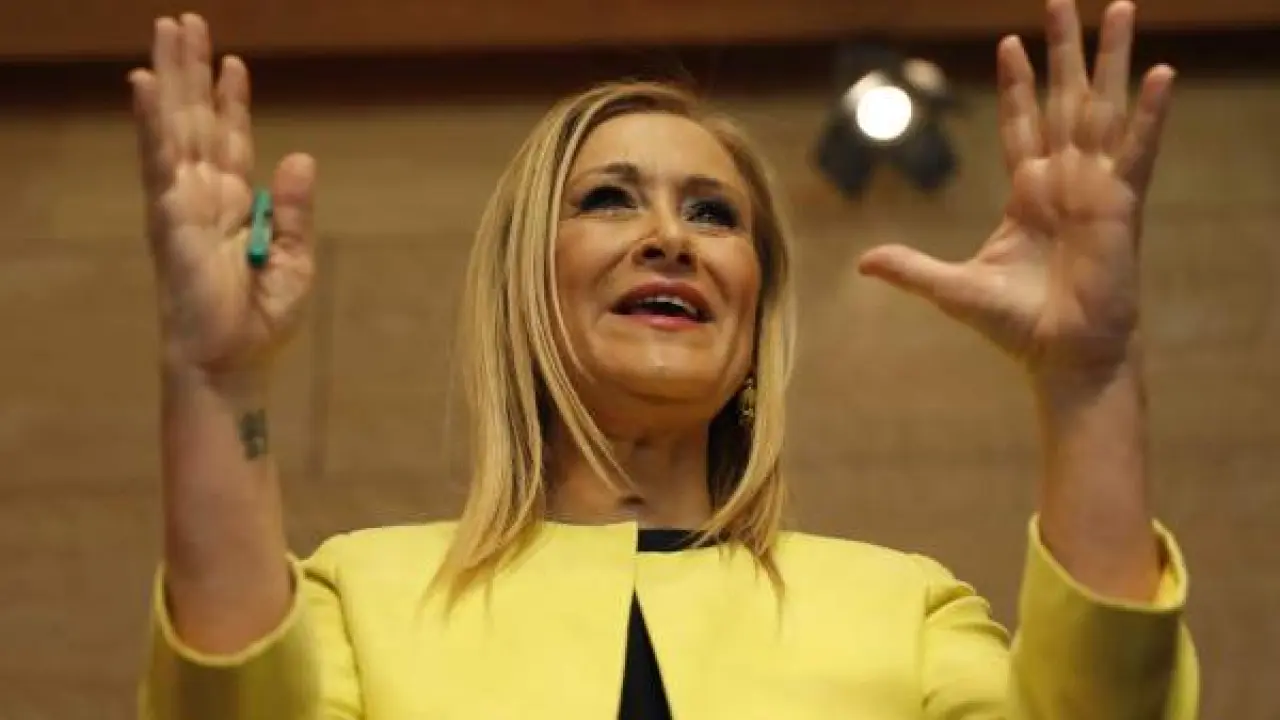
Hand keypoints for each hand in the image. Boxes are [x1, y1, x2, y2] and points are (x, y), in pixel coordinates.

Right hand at [130, 14, 316, 381]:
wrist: (232, 364)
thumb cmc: (261, 321)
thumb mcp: (297, 260)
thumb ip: (297, 209)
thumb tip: (302, 157)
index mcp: (237, 206)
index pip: (234, 140)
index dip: (233, 101)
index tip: (233, 62)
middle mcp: (206, 196)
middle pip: (199, 120)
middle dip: (192, 71)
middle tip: (184, 21)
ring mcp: (183, 204)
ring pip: (176, 127)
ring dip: (170, 78)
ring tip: (167, 31)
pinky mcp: (169, 218)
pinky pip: (159, 162)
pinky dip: (151, 122)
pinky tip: (144, 84)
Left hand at [858, 0, 1174, 385]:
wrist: (1063, 356)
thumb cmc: (1017, 326)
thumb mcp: (952, 289)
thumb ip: (911, 269)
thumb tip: (862, 263)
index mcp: (1027, 194)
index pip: (1021, 124)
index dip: (1016, 84)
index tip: (1009, 42)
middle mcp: (1064, 182)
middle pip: (1064, 101)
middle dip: (1064, 52)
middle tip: (1061, 3)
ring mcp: (1095, 189)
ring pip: (1102, 110)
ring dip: (1111, 60)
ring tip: (1121, 10)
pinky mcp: (1121, 205)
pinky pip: (1137, 150)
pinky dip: (1149, 113)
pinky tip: (1158, 72)